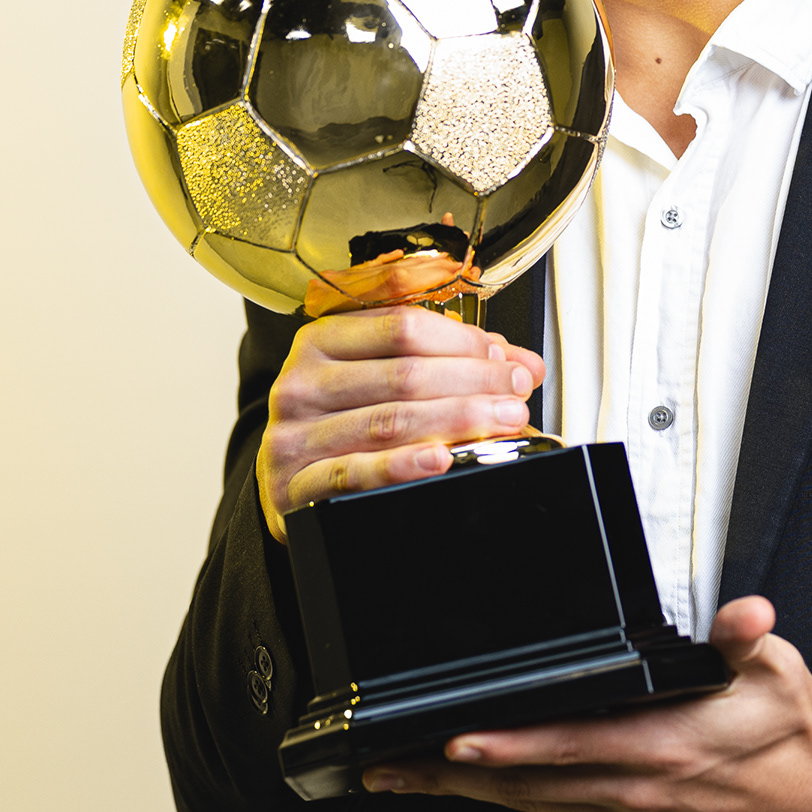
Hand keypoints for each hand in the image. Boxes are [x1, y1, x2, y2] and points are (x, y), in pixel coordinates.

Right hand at [256, 253, 545, 543]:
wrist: (290, 484)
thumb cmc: (343, 423)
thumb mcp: (386, 379)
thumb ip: (451, 363)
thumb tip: (522, 364)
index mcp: (323, 340)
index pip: (402, 326)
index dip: (463, 342)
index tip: (506, 361)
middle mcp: (303, 381)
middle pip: (404, 373)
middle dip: (473, 383)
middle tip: (515, 395)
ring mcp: (295, 431)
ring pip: (389, 420)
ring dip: (457, 421)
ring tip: (501, 423)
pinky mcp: (294, 481)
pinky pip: (356, 471)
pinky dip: (403, 465)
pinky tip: (441, 459)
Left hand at [363, 597, 811, 811]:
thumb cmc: (795, 737)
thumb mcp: (780, 675)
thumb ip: (747, 641)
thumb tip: (747, 614)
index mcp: (665, 747)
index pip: (571, 745)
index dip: (512, 745)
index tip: (460, 737)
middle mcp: (634, 786)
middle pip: (526, 784)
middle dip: (452, 774)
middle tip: (389, 764)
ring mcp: (627, 808)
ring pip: (527, 801)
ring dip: (462, 789)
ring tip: (401, 775)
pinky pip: (548, 808)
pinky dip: (498, 796)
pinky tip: (465, 784)